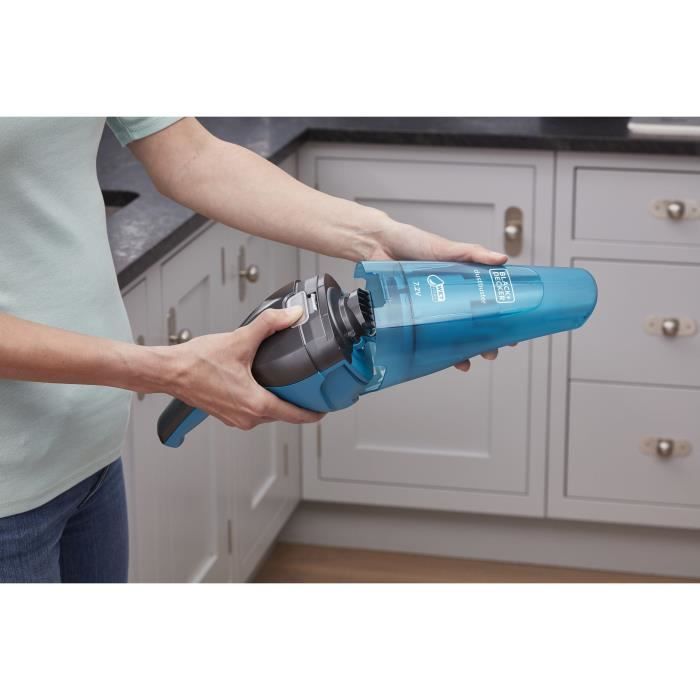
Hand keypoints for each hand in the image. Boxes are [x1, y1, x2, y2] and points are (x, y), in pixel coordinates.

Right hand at [166, 306, 323, 429]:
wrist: (169, 371)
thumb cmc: (197, 362)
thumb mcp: (240, 340)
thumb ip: (269, 325)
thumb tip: (291, 315)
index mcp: (255, 403)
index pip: (294, 415)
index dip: (313, 413)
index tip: (324, 410)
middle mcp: (247, 417)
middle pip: (282, 414)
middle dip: (296, 402)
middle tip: (308, 388)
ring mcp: (236, 418)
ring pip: (266, 414)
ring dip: (276, 401)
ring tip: (285, 384)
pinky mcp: (226, 414)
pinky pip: (251, 412)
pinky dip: (260, 400)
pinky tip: (259, 384)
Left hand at [367, 214, 513, 369]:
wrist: (378, 244)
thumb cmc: (410, 241)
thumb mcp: (444, 247)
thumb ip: (472, 253)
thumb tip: (501, 259)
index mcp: (461, 279)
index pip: (487, 300)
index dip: (501, 316)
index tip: (513, 330)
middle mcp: (447, 295)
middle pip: (472, 322)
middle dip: (485, 340)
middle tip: (493, 351)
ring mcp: (430, 306)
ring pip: (452, 333)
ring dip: (464, 349)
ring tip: (471, 358)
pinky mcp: (412, 314)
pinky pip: (427, 336)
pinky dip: (437, 349)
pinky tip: (445, 358)